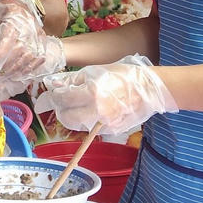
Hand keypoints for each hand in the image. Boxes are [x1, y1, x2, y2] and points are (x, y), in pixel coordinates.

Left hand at [0, 0, 64, 87]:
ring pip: (29, 58)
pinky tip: (16, 75)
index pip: (7, 40)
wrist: (21, 4)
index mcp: (14, 16)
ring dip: (14, 71)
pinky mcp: (43, 42)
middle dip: (5, 67)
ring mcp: (38, 35)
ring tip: (2, 77)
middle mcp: (29, 25)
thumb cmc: (3, 11)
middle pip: (19, 51)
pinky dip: (27, 70)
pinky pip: (38, 60)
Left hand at [33, 55, 175, 133]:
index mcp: (93, 92)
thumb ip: (72, 79)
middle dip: (61, 108)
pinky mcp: (111, 131)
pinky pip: (91, 128)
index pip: (63, 98)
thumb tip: (53, 84)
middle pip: (66, 117)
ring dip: (72, 116)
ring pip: (77, 125)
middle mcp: (97, 111)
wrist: (149, 89)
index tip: (54, 92)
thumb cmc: (123, 75)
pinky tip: (93, 110)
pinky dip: (87, 121)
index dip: (55, 95)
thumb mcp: (95, 71)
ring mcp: (105, 123)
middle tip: (64, 100)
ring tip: (78, 105)